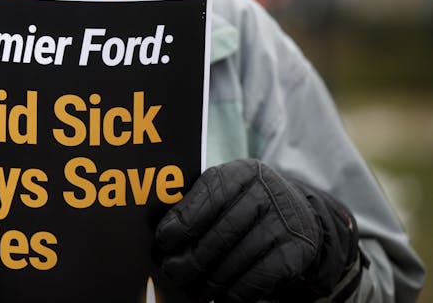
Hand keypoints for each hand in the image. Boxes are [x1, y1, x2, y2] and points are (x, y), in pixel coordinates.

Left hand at [155, 159, 359, 302]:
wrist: (298, 216)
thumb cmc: (245, 204)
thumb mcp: (225, 192)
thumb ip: (197, 205)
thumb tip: (165, 235)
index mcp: (242, 172)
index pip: (209, 195)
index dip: (182, 222)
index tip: (163, 242)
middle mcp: (266, 193)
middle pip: (220, 233)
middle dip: (191, 259)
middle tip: (173, 272)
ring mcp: (284, 223)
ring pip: (235, 260)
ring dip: (209, 281)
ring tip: (194, 288)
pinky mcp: (296, 252)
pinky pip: (256, 280)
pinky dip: (233, 293)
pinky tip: (220, 296)